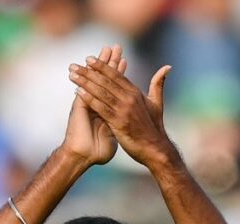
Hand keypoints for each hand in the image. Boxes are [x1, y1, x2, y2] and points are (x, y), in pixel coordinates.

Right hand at [61, 45, 127, 165]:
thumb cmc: (97, 151)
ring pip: (95, 79)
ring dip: (100, 64)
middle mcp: (97, 102)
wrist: (83, 157)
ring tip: (106, 49)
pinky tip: (91, 65)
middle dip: (109, 62)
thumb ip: (119, 126)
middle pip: (105, 78)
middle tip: (115, 46)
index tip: (124, 59)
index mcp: (106, 108)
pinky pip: (86, 87)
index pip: (114, 86)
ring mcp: (88, 103)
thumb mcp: (114, 137)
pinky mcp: (80, 106)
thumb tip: (125, 124)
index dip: (118, 73)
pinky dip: (90, 76)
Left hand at [69, 54, 174, 168]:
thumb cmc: (154, 127)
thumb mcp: (157, 103)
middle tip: (73, 65)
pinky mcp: (119, 122)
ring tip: (71, 75)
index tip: (88, 59)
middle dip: (88, 72)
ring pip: (101, 92)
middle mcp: (129, 98)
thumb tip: (167, 67)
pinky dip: (90, 99)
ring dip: (85, 82)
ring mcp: (124, 110)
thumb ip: (158, 84)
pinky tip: (79, 93)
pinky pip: (101, 108)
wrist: (155, 148)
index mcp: (135, 92)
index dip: (101, 66)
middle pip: (105, 81)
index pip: (115, 75)